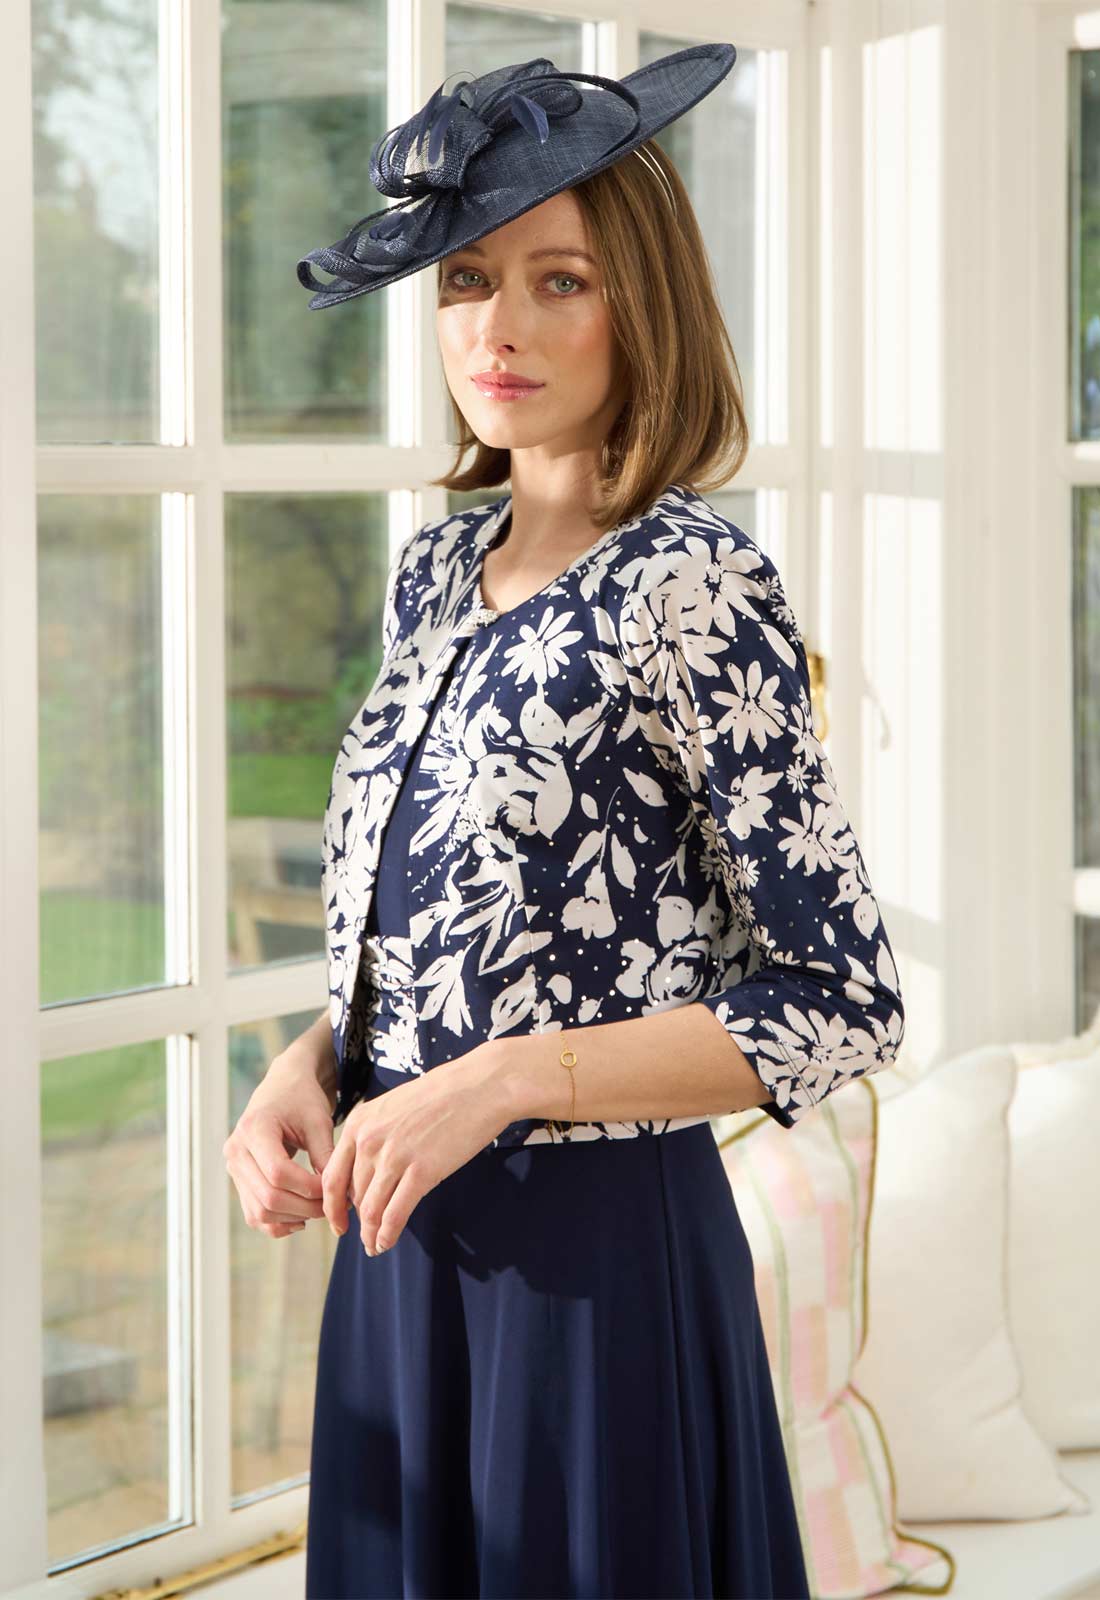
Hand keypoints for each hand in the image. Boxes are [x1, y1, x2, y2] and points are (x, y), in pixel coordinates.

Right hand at [223, 1055, 336, 1238]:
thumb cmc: (303, 1100)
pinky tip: (302, 1218)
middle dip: (305, 1207)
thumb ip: (326, 1155)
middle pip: (268, 1198)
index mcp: (254, 1129)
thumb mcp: (319, 1121)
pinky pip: (254, 1214)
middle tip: (332, 1206)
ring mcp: (234, 1168)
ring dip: (293, 1218)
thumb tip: (337, 1196)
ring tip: (320, 1209)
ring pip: (259, 1212)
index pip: (278, 1173)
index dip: (309, 1188)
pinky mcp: (240, 1181)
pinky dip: (278, 1223)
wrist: (283, 1088)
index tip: (334, 1188)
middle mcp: (236, 1151)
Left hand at [323, 1046, 511, 1256]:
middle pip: (353, 1196)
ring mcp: (394, 1157)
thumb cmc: (443, 1094)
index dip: (333, 1205)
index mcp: (359, 1123)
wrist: (480, 1086)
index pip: (333, 1175)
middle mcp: (369, 1141)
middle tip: (364, 1238)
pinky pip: (395, 1214)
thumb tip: (369, 1172)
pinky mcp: (422, 1172)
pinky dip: (388, 1234)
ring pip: (370, 1210)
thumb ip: (375, 1136)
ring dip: (371, 1234)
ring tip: (376, 1246)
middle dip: (356, 1223)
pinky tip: (388, 1242)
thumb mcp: (394, 1107)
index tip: (339, 1221)